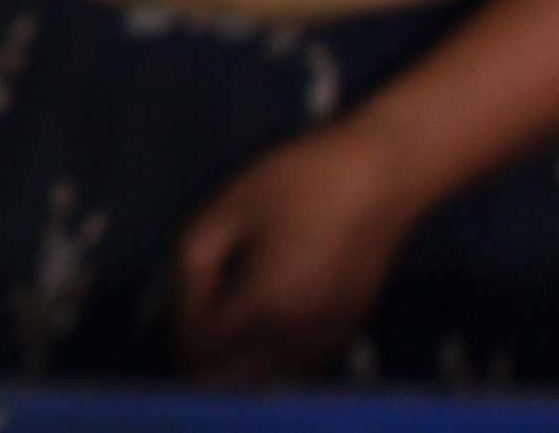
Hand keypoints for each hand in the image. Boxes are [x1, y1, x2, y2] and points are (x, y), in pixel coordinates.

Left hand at [174, 117, 426, 381]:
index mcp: (265, 307)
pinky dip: (268, 355)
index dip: (179, 322)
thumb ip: (191, 263)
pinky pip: (295, 367)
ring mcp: (328, 342)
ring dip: (236, 359)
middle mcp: (298, 338)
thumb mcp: (226, 209)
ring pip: (264, 380)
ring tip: (226, 309)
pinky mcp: (346, 334)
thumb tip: (182, 304)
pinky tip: (263, 314)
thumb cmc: (298, 183)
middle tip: (195, 307)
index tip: (184, 287)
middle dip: (203, 352)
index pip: (202, 348)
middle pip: (231, 380)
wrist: (379, 178)